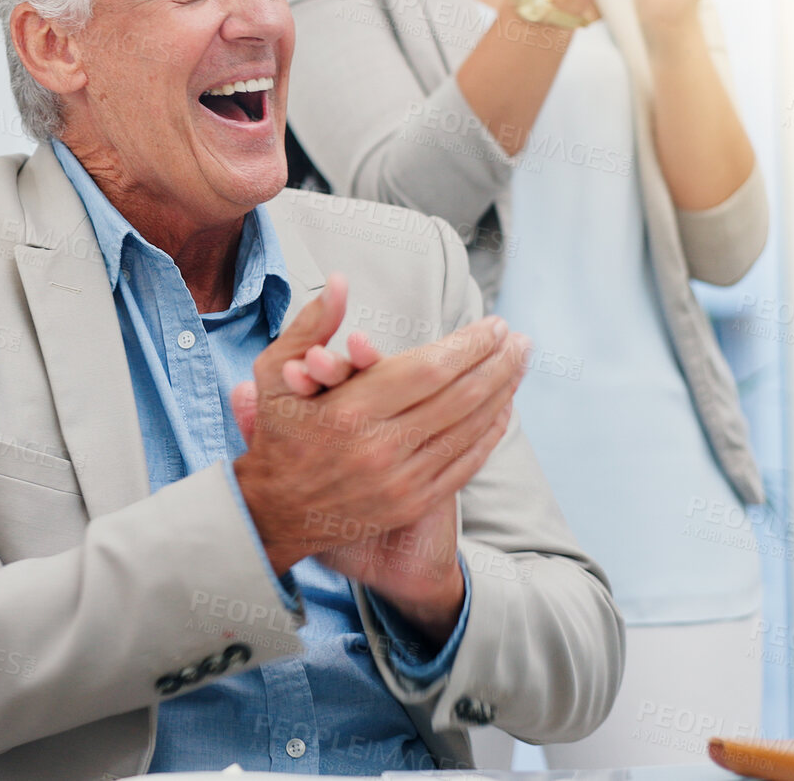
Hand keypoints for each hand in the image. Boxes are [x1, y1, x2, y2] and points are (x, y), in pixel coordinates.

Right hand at [229, 274, 527, 576]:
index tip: (493, 324)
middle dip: (497, 362)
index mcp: (348, 410)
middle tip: (518, 338)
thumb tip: (341, 282)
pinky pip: (465, 463)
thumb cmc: (278, 433)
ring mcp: (400, 481)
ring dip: (502, 392)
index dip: (469, 345)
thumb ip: (311, 326)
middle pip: (459, 397)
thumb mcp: (275, 374)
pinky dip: (490, 432)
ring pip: (469, 429)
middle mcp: (379, 448)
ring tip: (519, 362)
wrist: (274, 512)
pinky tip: (504, 407)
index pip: (429, 369)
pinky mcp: (412, 503)